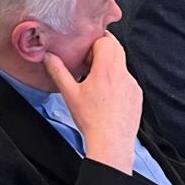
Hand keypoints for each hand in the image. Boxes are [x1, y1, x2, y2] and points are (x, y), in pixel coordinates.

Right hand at [43, 34, 141, 174]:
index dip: (95, 41)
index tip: (86, 50)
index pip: (106, 41)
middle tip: (90, 60)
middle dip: (103, 49)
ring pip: (122, 64)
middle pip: (116, 48)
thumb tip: (48, 56)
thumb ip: (58, 71)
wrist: (111, 143)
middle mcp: (122, 75)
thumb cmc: (91, 121)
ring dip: (110, 66)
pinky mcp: (137, 95)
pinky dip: (117, 80)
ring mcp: (132, 85)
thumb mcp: (70, 94)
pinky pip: (127, 79)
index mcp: (106, 71)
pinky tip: (107, 95)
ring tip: (96, 81)